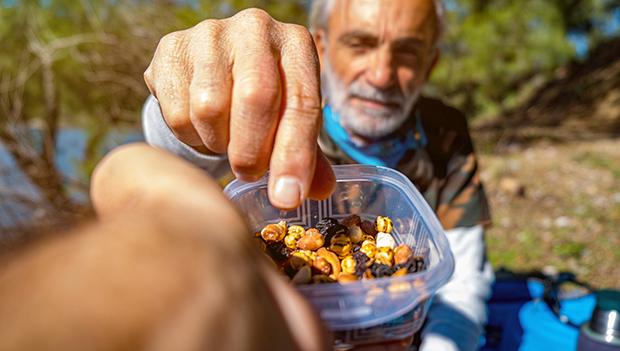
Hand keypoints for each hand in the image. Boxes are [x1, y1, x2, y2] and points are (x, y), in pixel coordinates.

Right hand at [144, 8, 334, 209]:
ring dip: (219, 143)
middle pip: (256, 98)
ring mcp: (209, 35)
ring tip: (226, 140)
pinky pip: (178, 112)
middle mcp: (255, 29)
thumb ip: (306, 155)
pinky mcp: (171, 49)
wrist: (215, 69)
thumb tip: (319, 192)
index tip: (287, 198)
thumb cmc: (265, 100)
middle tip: (250, 173)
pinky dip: (191, 135)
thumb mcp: (291, 120)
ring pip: (210, 108)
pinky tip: (202, 128)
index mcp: (296, 44)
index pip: (302, 103)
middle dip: (252, 151)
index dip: (295, 156)